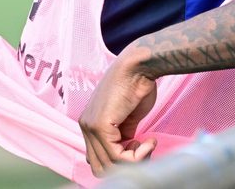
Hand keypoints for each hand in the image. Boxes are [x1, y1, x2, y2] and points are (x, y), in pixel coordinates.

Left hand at [77, 51, 157, 176]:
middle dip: (126, 165)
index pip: (99, 160)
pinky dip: (138, 156)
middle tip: (145, 151)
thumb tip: (126, 154)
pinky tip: (149, 142)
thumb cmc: (137, 88)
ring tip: (148, 145)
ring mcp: (90, 126)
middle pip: (101, 167)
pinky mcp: (99, 126)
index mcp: (89, 124)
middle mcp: (85, 126)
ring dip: (136, 161)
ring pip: (110, 165)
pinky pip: (118, 157)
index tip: (141, 148)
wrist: (139, 68)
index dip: (122, 162)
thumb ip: (122, 138)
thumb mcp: (128, 120)